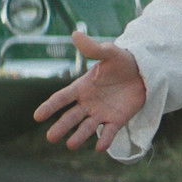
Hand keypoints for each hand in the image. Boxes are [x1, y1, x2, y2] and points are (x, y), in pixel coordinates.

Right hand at [34, 31, 146, 151]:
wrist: (144, 71)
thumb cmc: (123, 61)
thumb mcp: (109, 52)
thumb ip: (93, 48)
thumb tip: (75, 34)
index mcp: (82, 87)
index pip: (61, 98)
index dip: (49, 107)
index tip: (37, 116)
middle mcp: (88, 103)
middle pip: (71, 117)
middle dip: (61, 127)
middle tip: (50, 138)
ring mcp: (102, 113)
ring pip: (87, 128)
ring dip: (79, 136)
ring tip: (71, 145)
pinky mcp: (117, 120)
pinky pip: (109, 132)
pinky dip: (105, 140)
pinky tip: (101, 147)